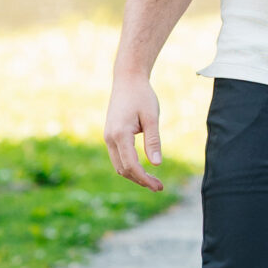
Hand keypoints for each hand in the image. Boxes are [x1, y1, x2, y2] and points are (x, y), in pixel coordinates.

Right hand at [105, 72, 165, 190]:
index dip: (144, 178)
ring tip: (153, 181)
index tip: (158, 186)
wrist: (127, 80)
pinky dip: (129, 167)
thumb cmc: (142, 96)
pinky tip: (143, 169)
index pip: (131, 165)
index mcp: (119, 134)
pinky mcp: (111, 136)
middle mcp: (110, 138)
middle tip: (159, 187)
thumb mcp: (152, 117)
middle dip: (140, 180)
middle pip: (123, 169)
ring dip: (134, 175)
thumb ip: (153, 140)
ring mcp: (108, 137)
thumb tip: (157, 164)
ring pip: (119, 165)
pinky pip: (118, 157)